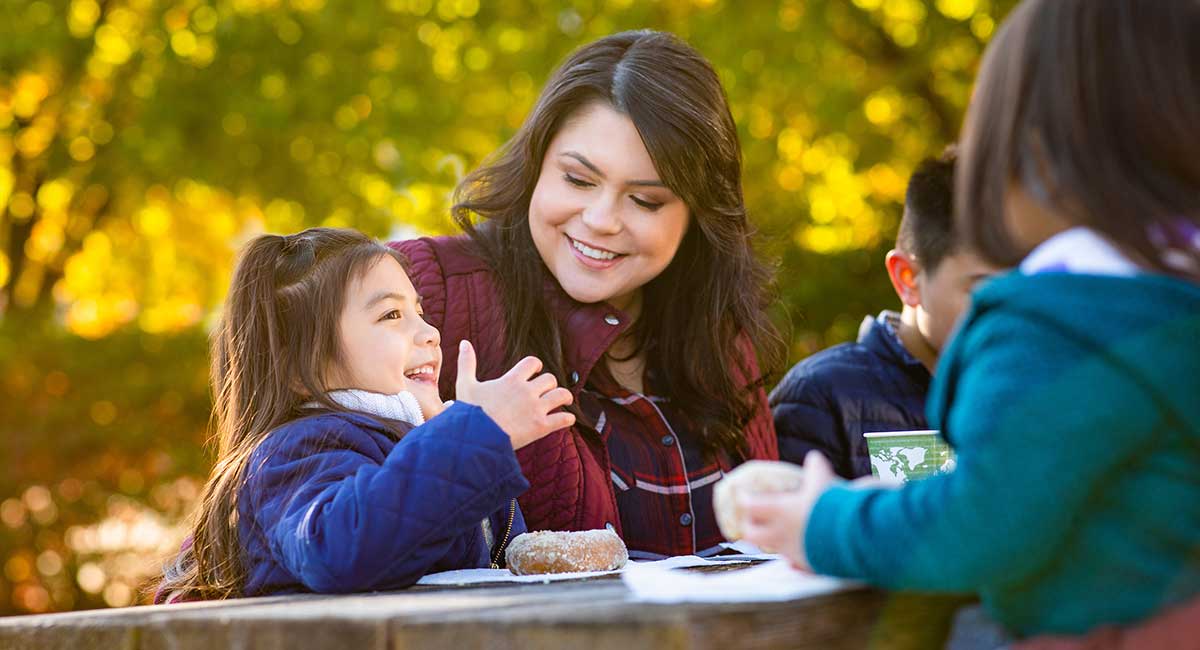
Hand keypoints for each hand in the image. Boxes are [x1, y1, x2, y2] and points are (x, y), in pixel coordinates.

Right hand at [454, 340, 575, 448]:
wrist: (475, 439)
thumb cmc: (469, 413)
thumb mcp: (465, 385)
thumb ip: (467, 363)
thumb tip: (464, 343)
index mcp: (512, 380)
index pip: (533, 363)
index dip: (537, 366)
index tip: (536, 371)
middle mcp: (527, 391)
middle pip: (550, 379)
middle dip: (549, 384)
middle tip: (547, 390)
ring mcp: (536, 409)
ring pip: (562, 395)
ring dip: (565, 397)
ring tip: (565, 400)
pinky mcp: (541, 427)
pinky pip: (563, 419)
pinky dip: (568, 418)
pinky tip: (567, 419)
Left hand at [737, 450, 837, 570]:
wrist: (850, 535)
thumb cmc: (832, 505)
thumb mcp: (823, 479)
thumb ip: (815, 467)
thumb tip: (814, 457)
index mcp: (778, 510)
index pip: (749, 505)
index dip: (743, 499)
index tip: (742, 495)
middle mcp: (779, 533)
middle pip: (751, 534)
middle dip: (749, 526)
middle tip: (752, 520)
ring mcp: (792, 551)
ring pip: (772, 548)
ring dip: (772, 541)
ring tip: (778, 535)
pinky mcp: (807, 565)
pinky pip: (794, 563)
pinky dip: (793, 558)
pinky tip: (798, 555)